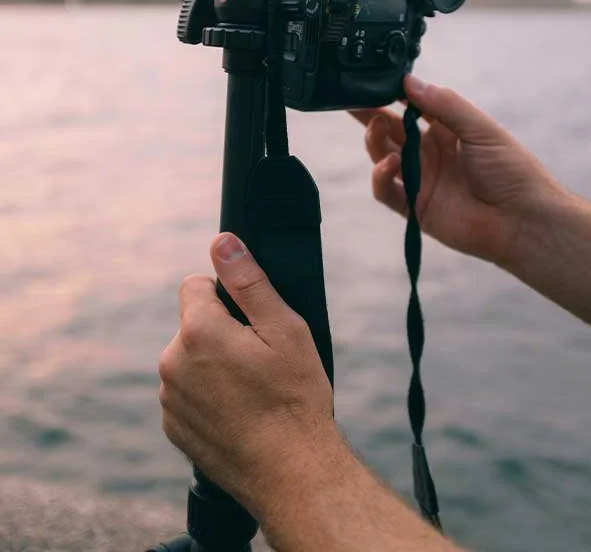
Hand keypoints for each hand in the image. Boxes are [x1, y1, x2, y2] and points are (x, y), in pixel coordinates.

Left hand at [158, 233, 339, 516]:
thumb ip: (248, 281)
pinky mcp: (172, 426)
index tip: (251, 320)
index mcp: (198, 331)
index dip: (226, 295)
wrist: (292, 473)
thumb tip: (222, 242)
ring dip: (211, 363)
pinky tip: (237, 411)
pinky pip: (185, 392)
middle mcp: (172, 362)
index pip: (196, 284)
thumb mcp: (284, 328)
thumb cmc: (294, 398)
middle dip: (220, 330)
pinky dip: (206, 394)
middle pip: (193, 323)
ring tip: (250, 389)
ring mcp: (169, 398)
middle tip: (258, 359)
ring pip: (189, 358)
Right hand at [351, 74, 563, 266]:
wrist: (523, 221)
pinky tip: (390, 164)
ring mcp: (420, 180)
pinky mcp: (415, 208)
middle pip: (390, 130)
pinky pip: (387, 191)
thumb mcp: (480, 128)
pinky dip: (381, 176)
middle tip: (352, 99)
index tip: (376, 80)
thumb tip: (409, 81)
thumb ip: (444, 105)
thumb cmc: (511, 170)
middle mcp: (430, 153)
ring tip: (376, 125)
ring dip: (374, 140)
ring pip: (383, 156)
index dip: (393, 94)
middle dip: (370, 114)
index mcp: (447, 131)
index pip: (412, 107)